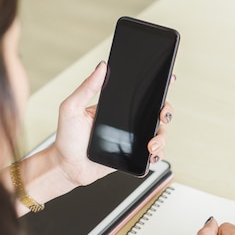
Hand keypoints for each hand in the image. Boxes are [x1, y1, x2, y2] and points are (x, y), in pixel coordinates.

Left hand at [52, 61, 173, 185]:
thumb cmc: (66, 139)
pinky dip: (157, 155)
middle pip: (156, 113)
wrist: (67, 167)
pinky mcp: (133, 156)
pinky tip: (151, 155)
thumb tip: (101, 67)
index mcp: (116, 107)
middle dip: (166, 112)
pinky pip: (153, 154)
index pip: (140, 94)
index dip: (157, 86)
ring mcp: (132, 139)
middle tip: (162, 116)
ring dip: (161, 138)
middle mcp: (127, 122)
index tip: (168, 80)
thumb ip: (86, 87)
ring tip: (150, 146)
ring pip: (159, 134)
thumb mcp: (72, 108)